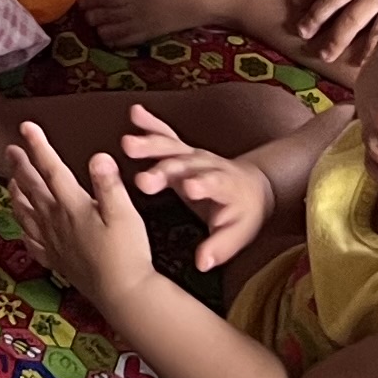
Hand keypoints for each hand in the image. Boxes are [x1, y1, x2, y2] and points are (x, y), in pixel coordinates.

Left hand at [7, 119, 166, 319]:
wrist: (123, 294)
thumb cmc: (127, 253)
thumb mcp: (125, 214)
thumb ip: (109, 184)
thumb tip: (98, 156)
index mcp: (72, 206)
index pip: (51, 169)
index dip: (38, 146)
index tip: (26, 127)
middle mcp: (56, 222)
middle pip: (32, 189)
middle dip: (20, 166)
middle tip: (10, 149)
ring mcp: (53, 243)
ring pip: (26, 214)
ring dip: (15, 195)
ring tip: (9, 183)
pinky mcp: (57, 262)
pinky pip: (33, 243)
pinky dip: (24, 231)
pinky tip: (24, 229)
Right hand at [116, 108, 273, 270]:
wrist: (250, 186)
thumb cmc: (242, 215)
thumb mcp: (237, 235)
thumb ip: (219, 248)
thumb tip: (202, 264)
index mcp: (224, 187)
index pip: (213, 184)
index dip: (201, 184)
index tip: (188, 188)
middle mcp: (208, 166)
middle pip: (185, 165)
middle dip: (164, 170)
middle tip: (142, 181)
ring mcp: (194, 154)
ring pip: (172, 146)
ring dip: (150, 144)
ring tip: (127, 144)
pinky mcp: (183, 149)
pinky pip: (166, 134)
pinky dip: (150, 124)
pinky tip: (134, 113)